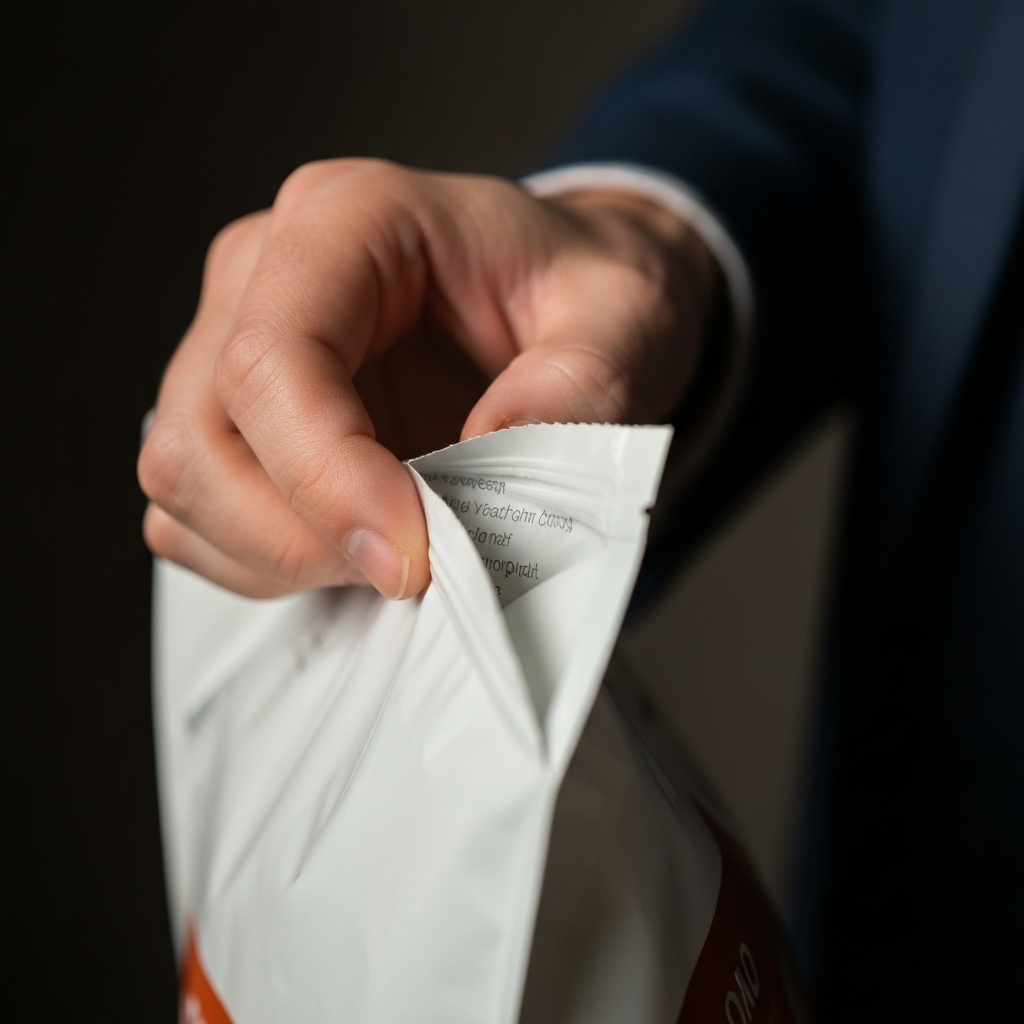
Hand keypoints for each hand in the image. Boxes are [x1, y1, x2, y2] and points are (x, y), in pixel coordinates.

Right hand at [138, 160, 717, 598]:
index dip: (326, 475)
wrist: (566, 305)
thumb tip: (492, 453)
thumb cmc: (582, 295)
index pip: (274, 356)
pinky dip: (267, 561)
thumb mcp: (628, 318)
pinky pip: (198, 515)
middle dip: (302, 534)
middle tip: (416, 565)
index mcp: (351, 220)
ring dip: (282, 554)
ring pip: (185, 483)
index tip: (412, 555)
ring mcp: (236, 345)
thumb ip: (582, 381)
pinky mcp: (240, 418)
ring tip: (395, 551)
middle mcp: (267, 274)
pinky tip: (355, 547)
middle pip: (204, 436)